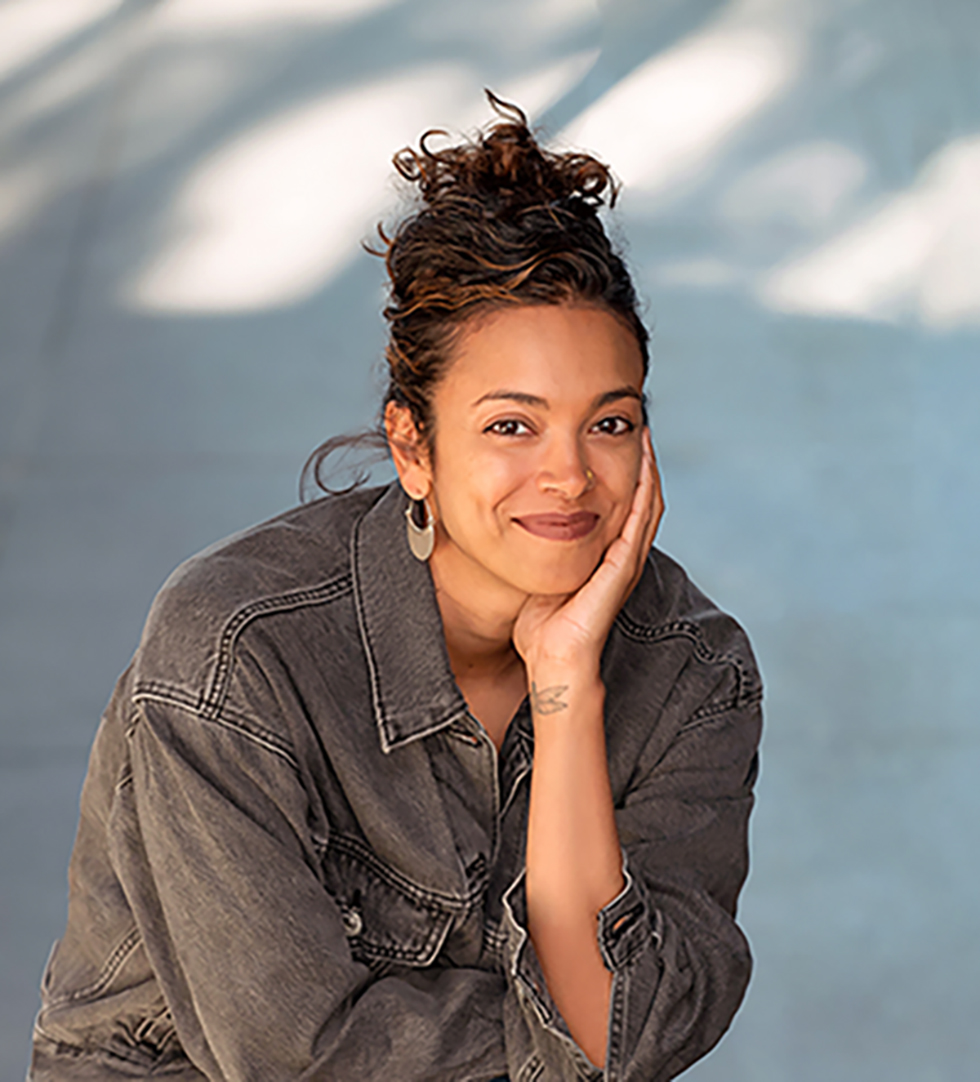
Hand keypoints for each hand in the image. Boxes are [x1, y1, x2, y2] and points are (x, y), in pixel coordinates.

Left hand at [512, 429, 663, 672]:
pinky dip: (643, 494)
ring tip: (644, 435)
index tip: (617, 436)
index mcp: (606, 556)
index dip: (626, 470)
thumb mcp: (542, 572)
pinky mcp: (621, 570)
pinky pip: (638, 524)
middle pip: (644, 498)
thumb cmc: (542, 625)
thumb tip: (521, 519)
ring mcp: (625, 563)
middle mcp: (622, 557)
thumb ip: (541, 546)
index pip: (624, 503)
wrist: (553, 660)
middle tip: (638, 425)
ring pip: (648, 506)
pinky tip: (642, 468)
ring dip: (648, 470)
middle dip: (642, 462)